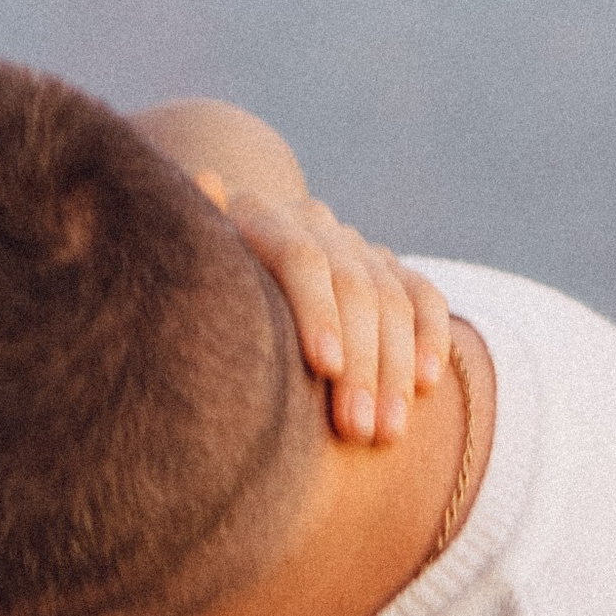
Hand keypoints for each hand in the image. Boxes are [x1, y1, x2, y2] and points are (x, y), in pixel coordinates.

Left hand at [205, 175, 451, 446]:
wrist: (227, 255)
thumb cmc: (192, 289)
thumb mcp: (186, 269)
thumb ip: (193, 246)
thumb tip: (206, 181)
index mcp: (258, 217)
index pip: (301, 257)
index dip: (317, 309)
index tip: (325, 367)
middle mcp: (312, 222)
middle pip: (352, 286)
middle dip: (362, 362)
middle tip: (357, 429)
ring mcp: (353, 243)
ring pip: (391, 298)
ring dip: (395, 368)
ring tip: (385, 433)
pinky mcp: (387, 268)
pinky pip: (422, 296)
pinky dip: (430, 337)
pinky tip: (427, 385)